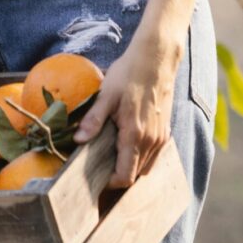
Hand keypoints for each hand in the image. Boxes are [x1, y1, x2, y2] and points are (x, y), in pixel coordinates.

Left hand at [71, 34, 180, 187]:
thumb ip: (93, 120)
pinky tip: (127, 145)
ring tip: (111, 158)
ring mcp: (161, 137)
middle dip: (119, 177)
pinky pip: (154, 155)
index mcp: (135, 136)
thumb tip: (77, 140)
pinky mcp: (165, 130)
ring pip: (147, 166)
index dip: (110, 183)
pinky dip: (141, 158)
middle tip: (99, 169)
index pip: (126, 176)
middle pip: (136, 175)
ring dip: (131, 168)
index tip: (96, 177)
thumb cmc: (129, 74)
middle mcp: (152, 141)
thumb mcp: (106, 95)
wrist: (156, 59)